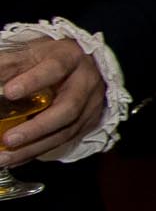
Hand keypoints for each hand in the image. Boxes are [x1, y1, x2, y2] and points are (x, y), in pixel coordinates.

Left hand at [0, 39, 104, 164]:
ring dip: (34, 147)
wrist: (86, 64)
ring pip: (66, 131)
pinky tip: (16, 159)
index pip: (55, 68)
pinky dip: (37, 151)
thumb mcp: (32, 51)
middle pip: (68, 108)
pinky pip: (63, 141)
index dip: (33, 81)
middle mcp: (86, 83)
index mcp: (71, 58)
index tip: (9, 92)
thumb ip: (9, 63)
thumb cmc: (53, 56)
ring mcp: (90, 105)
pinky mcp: (88, 122)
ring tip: (5, 158)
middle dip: (37, 127)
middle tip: (8, 139)